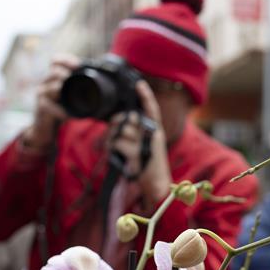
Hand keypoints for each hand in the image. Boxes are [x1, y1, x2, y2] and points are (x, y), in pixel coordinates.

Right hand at [24, 54, 79, 150]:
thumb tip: (105, 88)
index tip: (78, 65)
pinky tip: (70, 116)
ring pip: (54, 87)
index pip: (55, 61)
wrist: (45, 129)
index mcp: (53, 78)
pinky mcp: (41, 108)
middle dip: (67, 74)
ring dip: (66, 92)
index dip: (66, 60)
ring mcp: (42, 95)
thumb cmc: (60, 112)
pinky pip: (52, 107)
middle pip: (54, 71)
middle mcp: (45, 83)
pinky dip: (63, 112)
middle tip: (79, 82)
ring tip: (76, 100)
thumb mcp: (70, 99)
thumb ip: (80, 91)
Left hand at [108, 81, 170, 207]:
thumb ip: (134, 133)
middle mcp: (153, 135)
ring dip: (112, 138)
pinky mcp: (137, 155)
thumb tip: (118, 123)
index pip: (152, 109)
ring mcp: (145, 144)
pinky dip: (112, 149)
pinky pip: (118, 144)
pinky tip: (116, 156)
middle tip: (112, 134)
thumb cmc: (148, 165)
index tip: (139, 84)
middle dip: (116, 123)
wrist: (157, 185)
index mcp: (156, 131)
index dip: (145, 96)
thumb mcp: (145, 146)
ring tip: (113, 148)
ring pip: (121, 131)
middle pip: (128, 118)